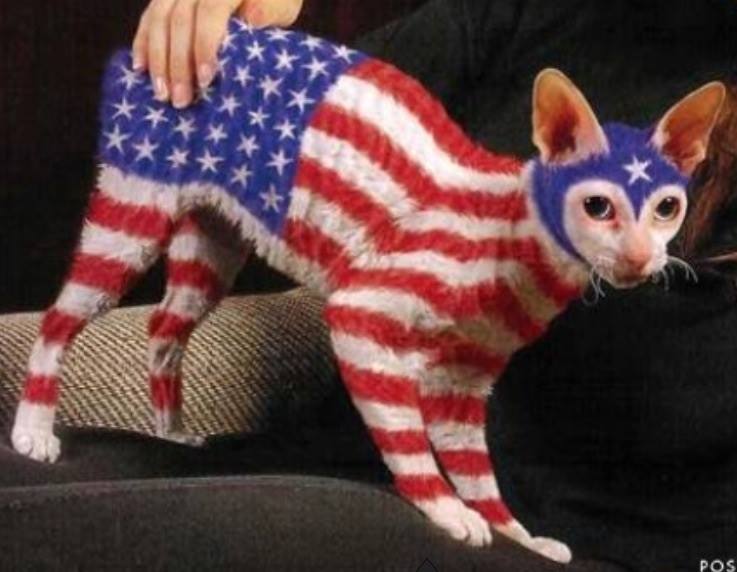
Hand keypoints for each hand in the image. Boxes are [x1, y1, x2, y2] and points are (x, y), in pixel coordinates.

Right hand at [132, 0, 303, 107]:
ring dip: (157, 59)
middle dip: (178, 63)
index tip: (205, 79)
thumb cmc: (273, 3)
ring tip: (161, 93)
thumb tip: (251, 20)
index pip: (210, 12)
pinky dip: (143, 43)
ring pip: (159, 19)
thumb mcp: (279, 8)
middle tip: (181, 99)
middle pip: (179, 19)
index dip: (204, 45)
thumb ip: (265, 16)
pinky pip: (149, 17)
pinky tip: (140, 68)